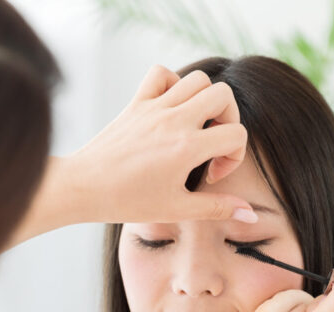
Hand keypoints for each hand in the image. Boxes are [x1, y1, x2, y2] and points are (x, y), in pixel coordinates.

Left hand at [65, 64, 257, 224]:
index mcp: (187, 147)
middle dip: (228, 119)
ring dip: (205, 99)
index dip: (234, 156)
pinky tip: (169, 108)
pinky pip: (160, 73)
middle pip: (223, 94)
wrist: (82, 188)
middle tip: (211, 143)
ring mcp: (153, 108)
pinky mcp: (135, 103)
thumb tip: (251, 215)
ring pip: (197, 79)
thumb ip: (217, 209)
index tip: (212, 175)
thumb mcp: (175, 210)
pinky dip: (172, 83)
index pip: (236, 134)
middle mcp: (173, 120)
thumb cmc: (126, 202)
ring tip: (194, 125)